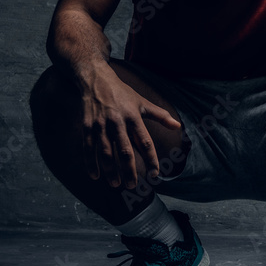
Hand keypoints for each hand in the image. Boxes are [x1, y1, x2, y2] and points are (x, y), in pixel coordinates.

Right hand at [79, 70, 180, 189]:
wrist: (96, 80)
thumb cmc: (122, 93)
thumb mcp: (142, 102)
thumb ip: (160, 115)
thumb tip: (177, 126)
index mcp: (134, 117)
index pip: (145, 142)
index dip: (151, 159)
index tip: (155, 174)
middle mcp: (118, 122)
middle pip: (125, 151)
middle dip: (129, 170)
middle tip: (132, 186)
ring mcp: (101, 125)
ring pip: (106, 152)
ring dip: (110, 170)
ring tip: (116, 183)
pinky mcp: (88, 127)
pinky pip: (89, 148)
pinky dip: (91, 163)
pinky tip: (95, 176)